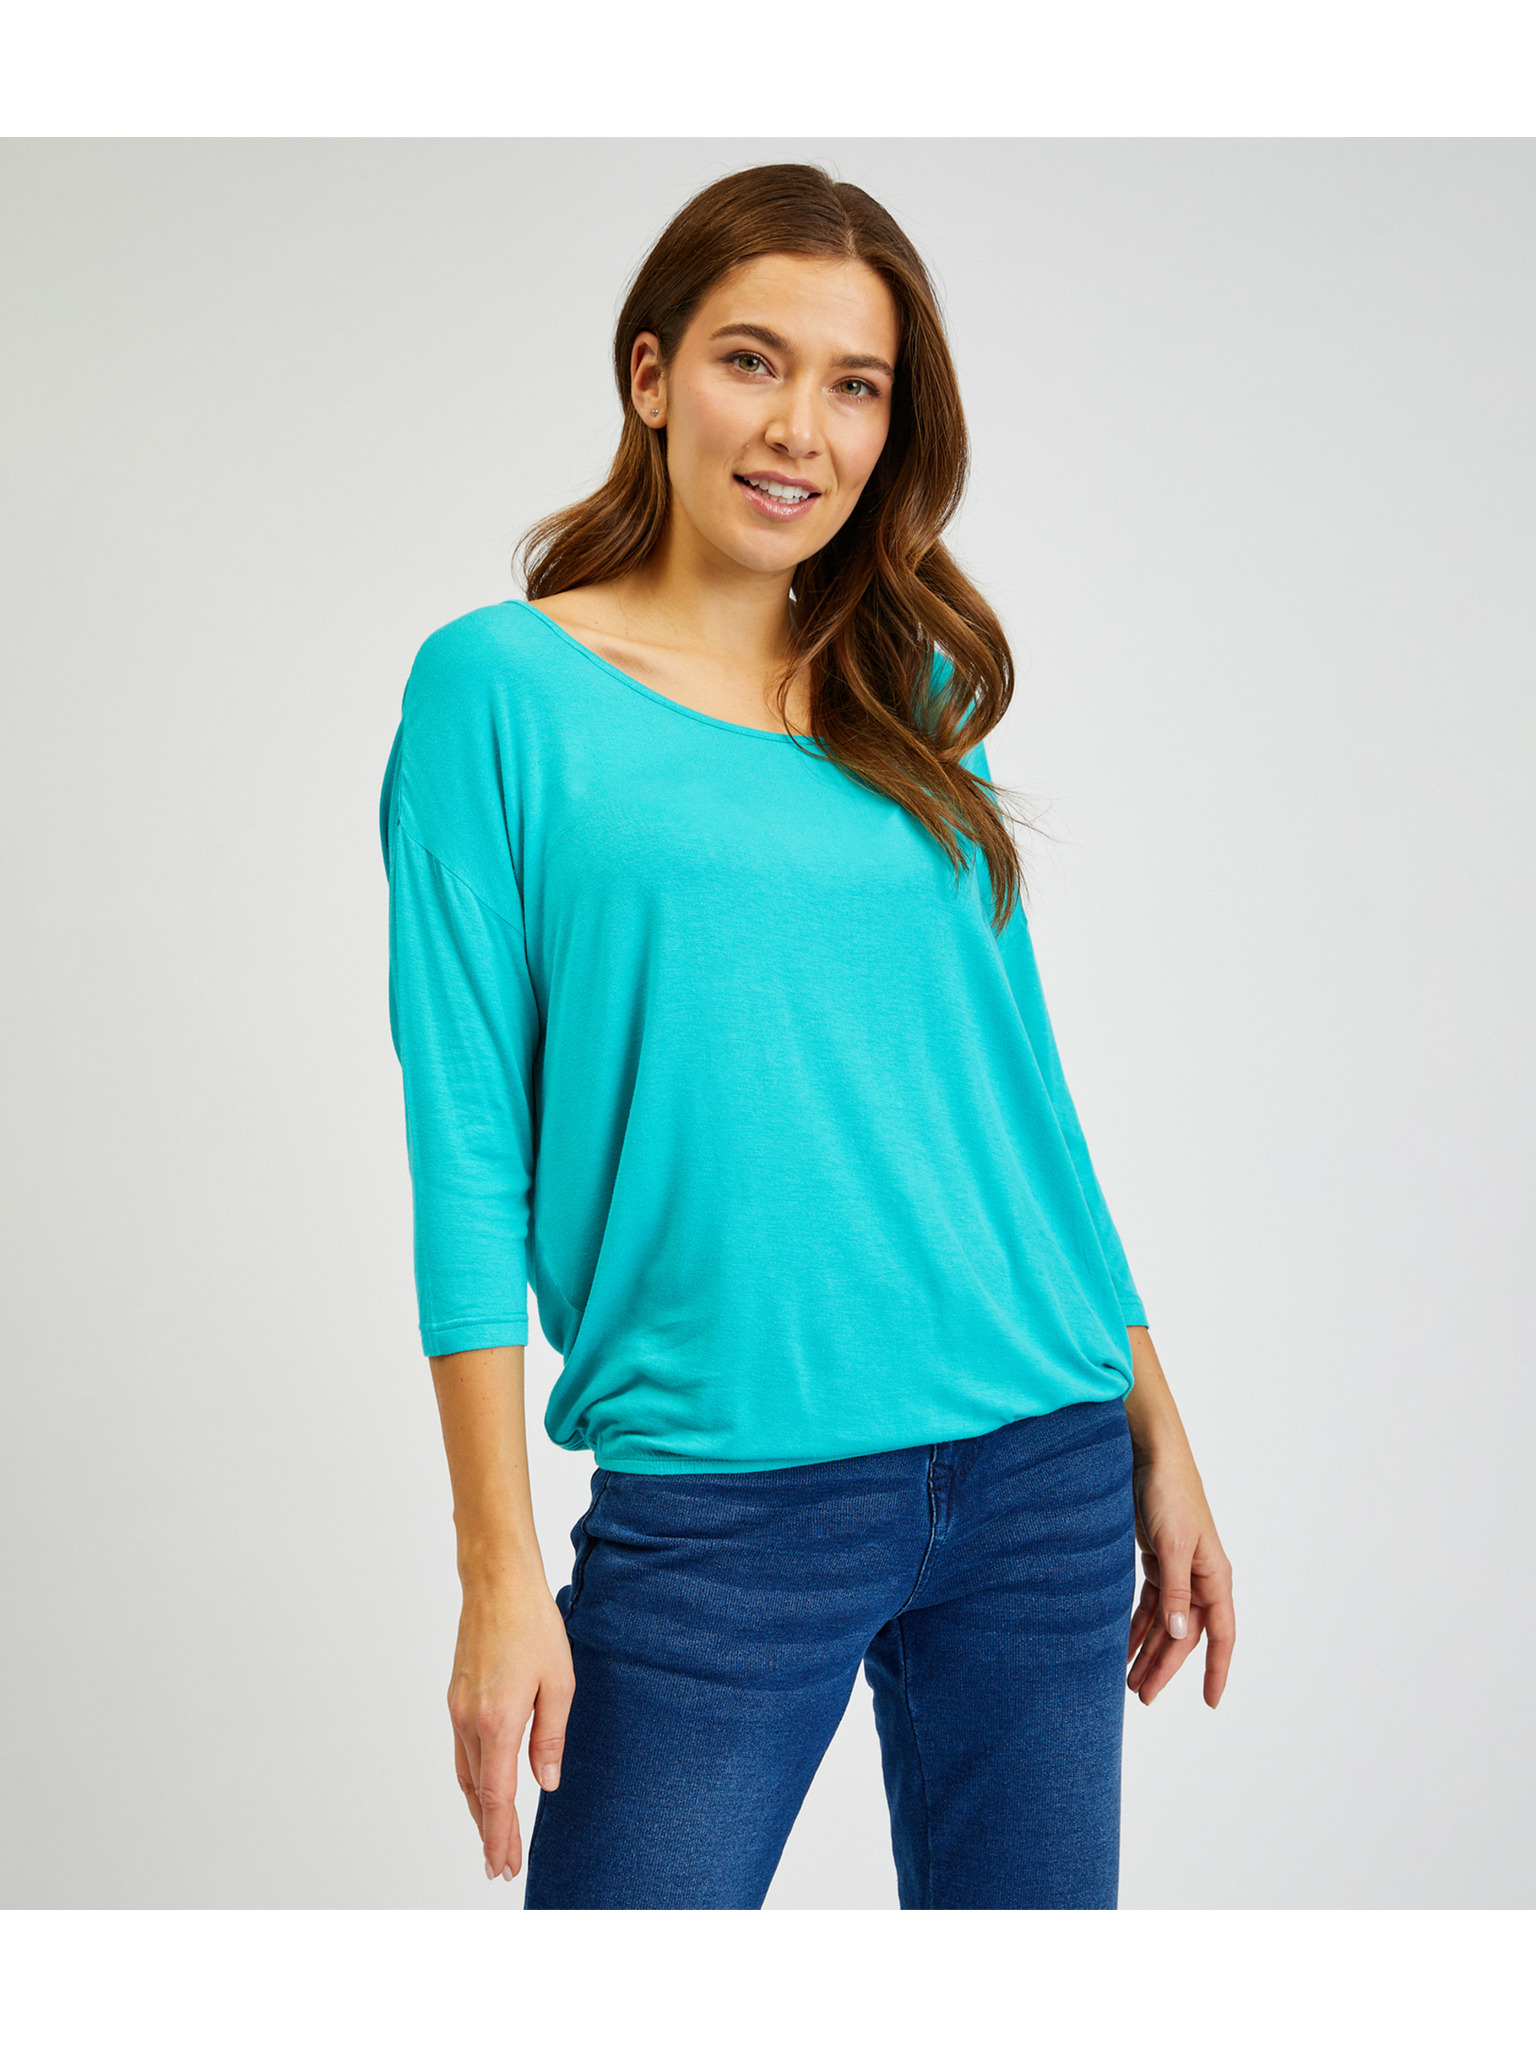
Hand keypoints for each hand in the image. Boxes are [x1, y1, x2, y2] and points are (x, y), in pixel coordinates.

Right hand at [445, 1580, 574, 1881]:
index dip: (500, 1836)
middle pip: (477, 1793)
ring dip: (479, 1809)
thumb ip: (552, 1736)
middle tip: (501, 1867)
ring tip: (494, 1837)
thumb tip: (546, 1782)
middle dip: (489, 1832)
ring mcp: (458, 1709)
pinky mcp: (456, 1698)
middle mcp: (470, 1721)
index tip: (503, 1867)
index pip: (497, 1796)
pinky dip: (473, 1779)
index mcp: (498, 1721)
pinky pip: (462, 1752)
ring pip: (466, 1775)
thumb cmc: (534, 1624)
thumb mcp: (560, 1681)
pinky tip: (485, 1787)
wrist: (496, 1582)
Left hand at [1126, 1443, 1234, 1707]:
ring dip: (1148, 1650)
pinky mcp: (1158, 1562)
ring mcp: (1178, 1572)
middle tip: (1142, 1697)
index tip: (1210, 1702)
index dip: (1216, 1669)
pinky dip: (1137, 1626)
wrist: (1151, 1458)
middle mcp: (1200, 1579)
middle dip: (1165, 1667)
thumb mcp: (1174, 1546)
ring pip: (1165, 1624)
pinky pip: (1149, 1605)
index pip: (1221, 1634)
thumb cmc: (1171, 1495)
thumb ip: (1177, 1592)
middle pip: (1185, 1635)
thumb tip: (1180, 1634)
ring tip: (1129, 1681)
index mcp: (1215, 1577)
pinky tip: (1123, 1645)